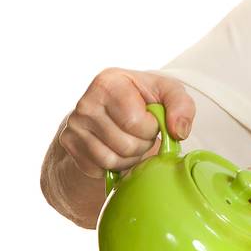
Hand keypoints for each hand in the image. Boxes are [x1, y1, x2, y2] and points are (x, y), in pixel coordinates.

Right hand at [57, 69, 195, 177]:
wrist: (112, 108)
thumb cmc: (144, 98)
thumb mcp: (167, 92)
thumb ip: (182, 105)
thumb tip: (178, 132)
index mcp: (108, 82)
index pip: (134, 121)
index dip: (151, 127)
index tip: (151, 119)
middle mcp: (85, 102)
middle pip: (125, 145)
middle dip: (143, 144)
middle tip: (142, 133)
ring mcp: (73, 124)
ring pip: (111, 160)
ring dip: (130, 157)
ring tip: (132, 140)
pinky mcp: (69, 144)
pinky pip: (98, 168)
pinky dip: (114, 165)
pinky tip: (117, 149)